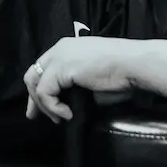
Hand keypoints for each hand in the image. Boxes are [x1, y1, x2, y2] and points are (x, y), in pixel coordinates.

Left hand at [24, 36, 147, 121]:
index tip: (39, 107)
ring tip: (60, 118)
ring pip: (35, 85)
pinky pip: (45, 93)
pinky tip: (67, 114)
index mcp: (67, 48)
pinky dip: (53, 107)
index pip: (43, 68)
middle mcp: (59, 49)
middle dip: (32, 98)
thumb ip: (77, 86)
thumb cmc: (122, 73)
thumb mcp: (93, 78)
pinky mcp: (61, 69)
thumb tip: (69, 104)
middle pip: (32, 75)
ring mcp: (59, 57)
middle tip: (34, 116)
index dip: (39, 88)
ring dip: (45, 106)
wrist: (134, 64)